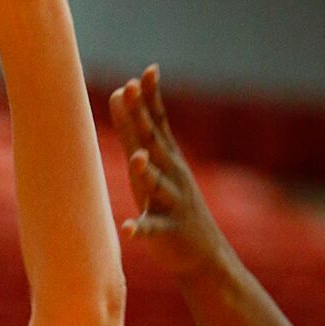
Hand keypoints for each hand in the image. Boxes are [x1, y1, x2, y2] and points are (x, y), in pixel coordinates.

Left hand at [111, 65, 221, 277]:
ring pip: (157, 186)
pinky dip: (140, 229)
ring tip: (137, 159)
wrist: (204, 254)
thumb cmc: (171, 203)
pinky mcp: (167, 232)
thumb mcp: (154, 164)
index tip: (147, 71)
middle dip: (143, 119)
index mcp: (168, 159)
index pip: (159, 123)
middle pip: (155, 144)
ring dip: (148, 173)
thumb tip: (119, 90)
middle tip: (131, 92)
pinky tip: (128, 229)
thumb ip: (135, 130)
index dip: (152, 98)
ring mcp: (171, 204)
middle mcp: (172, 176)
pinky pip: (153, 230)